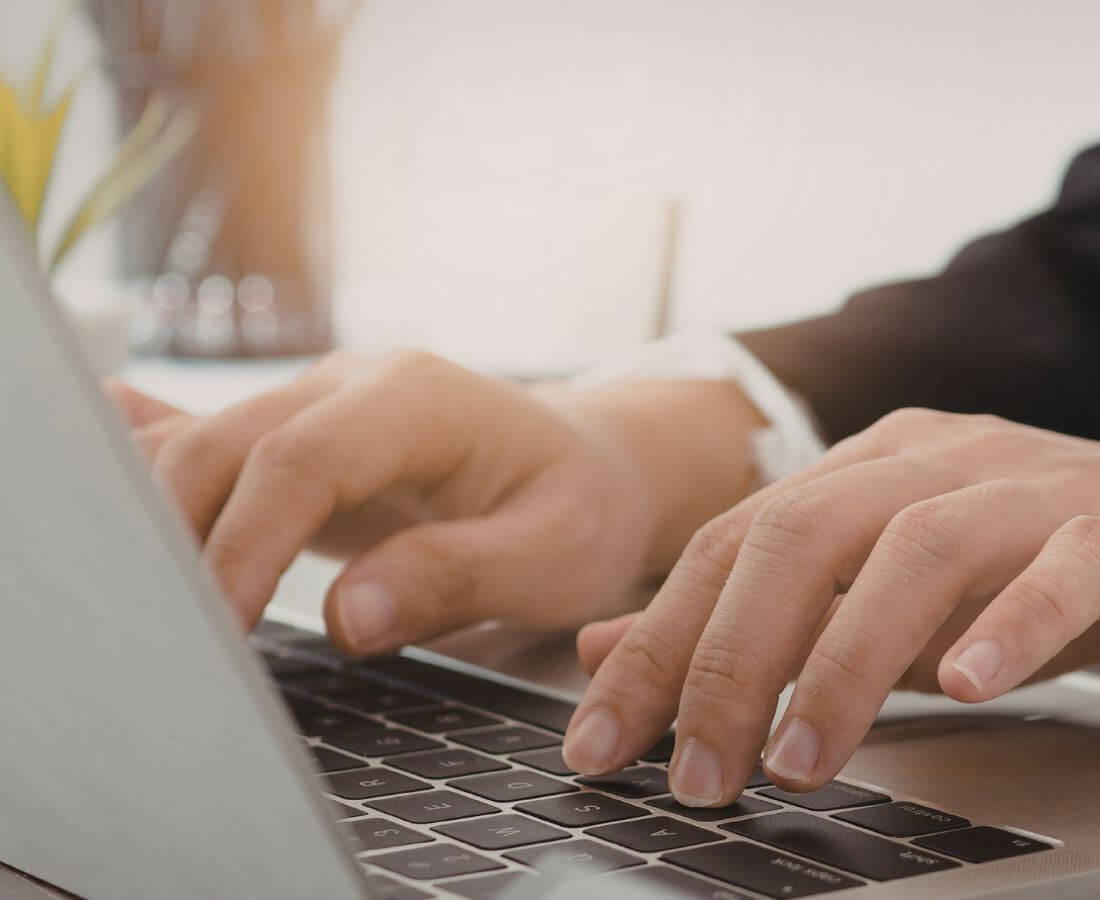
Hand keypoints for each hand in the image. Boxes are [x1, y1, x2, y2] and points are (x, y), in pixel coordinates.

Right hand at [104, 351, 763, 652]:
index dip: (248, 541)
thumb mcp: (554, 554)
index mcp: (419, 400)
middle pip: (226, 443)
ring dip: (161, 524)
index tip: (221, 628)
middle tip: (167, 641)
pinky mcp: (301, 443)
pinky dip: (155, 474)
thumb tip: (348, 618)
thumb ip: (457, 577)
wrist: (593, 467)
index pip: (303, 458)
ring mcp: (319, 407)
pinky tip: (102, 487)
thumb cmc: (582, 509)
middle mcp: (354, 386)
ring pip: (200, 447)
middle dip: (180, 537)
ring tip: (141, 610)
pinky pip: (212, 444)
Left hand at [563, 409, 1099, 804]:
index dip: (657, 644)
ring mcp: (1032, 485)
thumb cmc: (1028, 569)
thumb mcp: (875, 592)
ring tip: (801, 762)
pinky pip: (1063, 566)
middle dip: (729, 661)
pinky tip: (965, 686)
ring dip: (846, 662)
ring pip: (917, 549)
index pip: (733, 546)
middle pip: (803, 536)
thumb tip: (615, 649)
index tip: (601, 742)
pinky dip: (1008, 623)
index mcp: (865, 468)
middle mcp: (933, 460)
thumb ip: (757, 617)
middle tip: (695, 773)